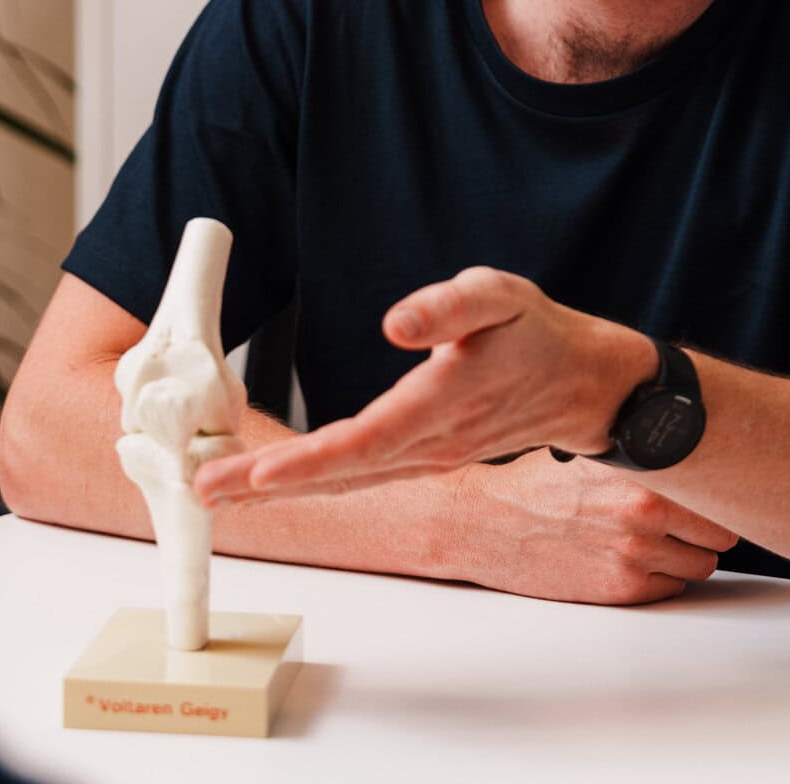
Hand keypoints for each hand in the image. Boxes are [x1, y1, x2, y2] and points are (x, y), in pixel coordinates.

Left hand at [195, 267, 653, 503]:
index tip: (257, 471)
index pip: (365, 441)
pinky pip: (355, 475)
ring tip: (216, 493)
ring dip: (278, 488)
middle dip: (267, 483)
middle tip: (203, 491)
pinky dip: (308, 481)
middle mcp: (428, 444)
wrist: (586, 386)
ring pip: (343, 480)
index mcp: (441, 404)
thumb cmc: (538, 334)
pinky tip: (268, 481)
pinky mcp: (419, 456)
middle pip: (339, 472)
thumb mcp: (502, 296)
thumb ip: (448, 306)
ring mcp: (423, 457)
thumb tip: (395, 322)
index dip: (309, 461)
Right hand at [445, 455, 738, 604]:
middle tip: (680, 515)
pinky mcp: (622, 587)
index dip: (715, 489)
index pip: (719, 484)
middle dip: (704, 524)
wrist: (485, 522)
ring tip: (648, 535)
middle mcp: (643, 507)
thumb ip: (647, 452)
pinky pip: (673, 587)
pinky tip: (626, 554)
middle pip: (721, 529)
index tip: (714, 488)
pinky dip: (659, 575)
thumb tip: (704, 445)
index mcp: (641, 465)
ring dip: (684, 552)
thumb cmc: (534, 480)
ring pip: (702, 562)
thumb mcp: (593, 447)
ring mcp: (635, 551)